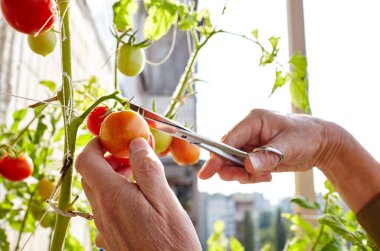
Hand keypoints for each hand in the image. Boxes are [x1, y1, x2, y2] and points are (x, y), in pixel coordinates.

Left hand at [75, 137, 200, 250]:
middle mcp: (103, 212)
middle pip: (90, 175)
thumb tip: (135, 142)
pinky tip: (137, 198)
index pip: (87, 161)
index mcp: (113, 197)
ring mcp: (104, 226)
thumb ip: (147, 168)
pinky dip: (115, 194)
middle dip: (107, 157)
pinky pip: (104, 208)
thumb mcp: (164, 200)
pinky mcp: (110, 237)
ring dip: (112, 175)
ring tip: (137, 174)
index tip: (113, 137)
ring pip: (97, 191)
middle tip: (130, 154)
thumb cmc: (171, 242)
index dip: (96, 143)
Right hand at [198, 109, 338, 182]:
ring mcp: (250, 144)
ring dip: (244, 175)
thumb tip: (247, 166)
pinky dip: (252, 176)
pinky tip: (268, 175)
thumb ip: (268, 156)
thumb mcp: (289, 146)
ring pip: (233, 164)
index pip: (228, 139)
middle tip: (246, 178)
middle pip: (226, 153)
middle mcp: (248, 131)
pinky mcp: (255, 155)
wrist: (322, 143)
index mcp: (253, 120)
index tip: (206, 173)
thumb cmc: (307, 136)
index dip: (216, 156)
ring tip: (265, 176)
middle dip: (232, 169)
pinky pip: (244, 169)